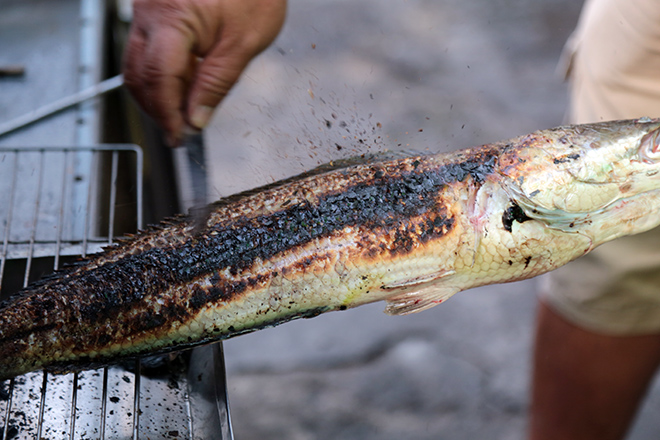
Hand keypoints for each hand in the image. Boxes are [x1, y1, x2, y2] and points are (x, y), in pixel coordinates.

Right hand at [123, 0, 286, 143]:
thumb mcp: (244, 43)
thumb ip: (217, 84)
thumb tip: (197, 119)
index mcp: (172, 18)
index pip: (159, 79)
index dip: (167, 114)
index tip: (179, 136)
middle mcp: (149, 11)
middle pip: (139, 74)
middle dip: (158, 108)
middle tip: (179, 131)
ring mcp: (146, 8)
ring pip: (137, 64)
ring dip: (158, 93)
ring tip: (185, 112)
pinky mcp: (152, 9)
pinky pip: (147, 49)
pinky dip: (162, 73)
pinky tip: (185, 84)